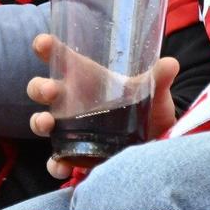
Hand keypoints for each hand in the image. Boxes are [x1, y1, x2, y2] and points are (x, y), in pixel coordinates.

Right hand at [25, 32, 178, 179]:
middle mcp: (71, 100)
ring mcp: (68, 128)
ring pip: (41, 123)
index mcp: (85, 77)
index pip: (60, 58)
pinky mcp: (74, 155)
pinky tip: (61, 165)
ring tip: (47, 123)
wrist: (155, 143)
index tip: (43, 43)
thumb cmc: (147, 109)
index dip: (47, 48)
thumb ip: (159, 79)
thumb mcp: (154, 93)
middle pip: (41, 89)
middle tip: (51, 90)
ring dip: (38, 121)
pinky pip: (55, 160)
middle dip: (40, 87)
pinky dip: (55, 164)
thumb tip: (170, 64)